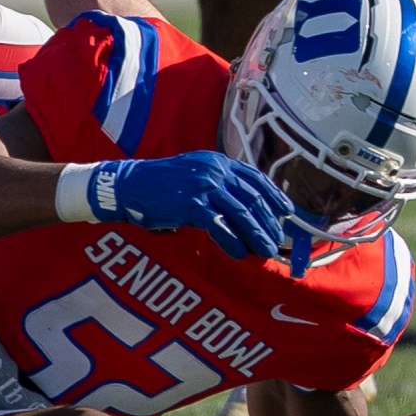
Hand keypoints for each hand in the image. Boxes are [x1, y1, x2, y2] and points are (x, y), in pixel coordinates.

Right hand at [84, 150, 292, 259]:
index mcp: (217, 161)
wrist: (129, 186)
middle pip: (253, 198)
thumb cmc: (160, 185)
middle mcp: (214, 170)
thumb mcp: (194, 174)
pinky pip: (222, 227)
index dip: (274, 196)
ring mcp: (204, 187)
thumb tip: (243, 208)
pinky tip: (239, 254)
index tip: (286, 213)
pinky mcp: (192, 205)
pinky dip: (233, 243)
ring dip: (257, 235)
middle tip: (276, 241)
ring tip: (266, 251)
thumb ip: (218, 184)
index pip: (256, 178)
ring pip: (242, 214)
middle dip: (268, 223)